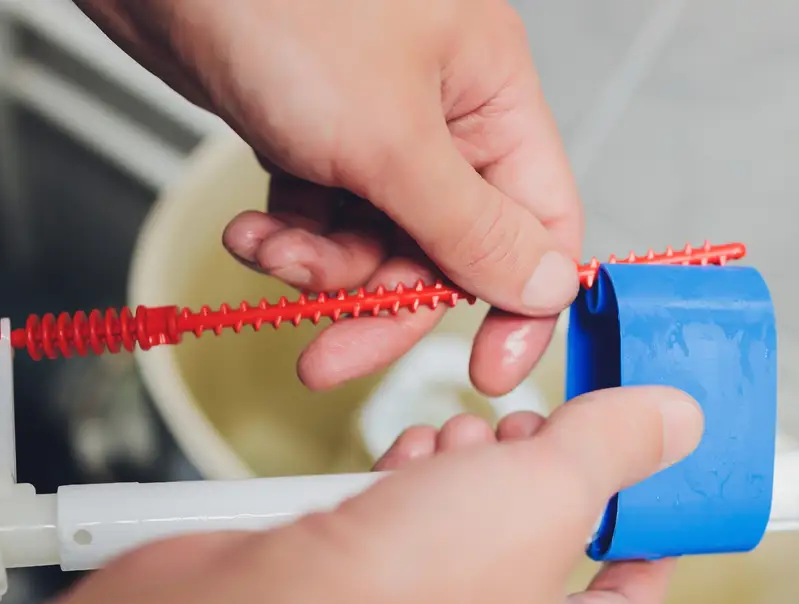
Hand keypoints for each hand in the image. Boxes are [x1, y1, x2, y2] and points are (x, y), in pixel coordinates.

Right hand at [47, 387, 701, 603]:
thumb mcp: (543, 495)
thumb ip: (614, 449)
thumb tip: (674, 423)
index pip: (630, 603)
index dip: (649, 537)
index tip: (653, 483)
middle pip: (535, 549)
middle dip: (539, 475)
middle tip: (538, 429)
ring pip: (458, 529)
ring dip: (464, 469)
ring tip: (459, 440)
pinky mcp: (339, 588)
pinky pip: (393, 524)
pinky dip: (402, 481)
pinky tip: (400, 459)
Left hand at [74, 0, 582, 395]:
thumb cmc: (281, 6)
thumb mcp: (390, 139)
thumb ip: (472, 227)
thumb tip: (547, 288)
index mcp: (491, 95)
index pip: (538, 222)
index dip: (519, 304)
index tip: (487, 372)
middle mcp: (442, 113)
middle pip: (445, 250)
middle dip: (386, 302)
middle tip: (335, 351)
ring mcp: (374, 124)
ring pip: (375, 243)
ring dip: (322, 269)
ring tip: (273, 251)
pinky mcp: (313, 132)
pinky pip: (321, 218)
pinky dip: (287, 237)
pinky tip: (251, 230)